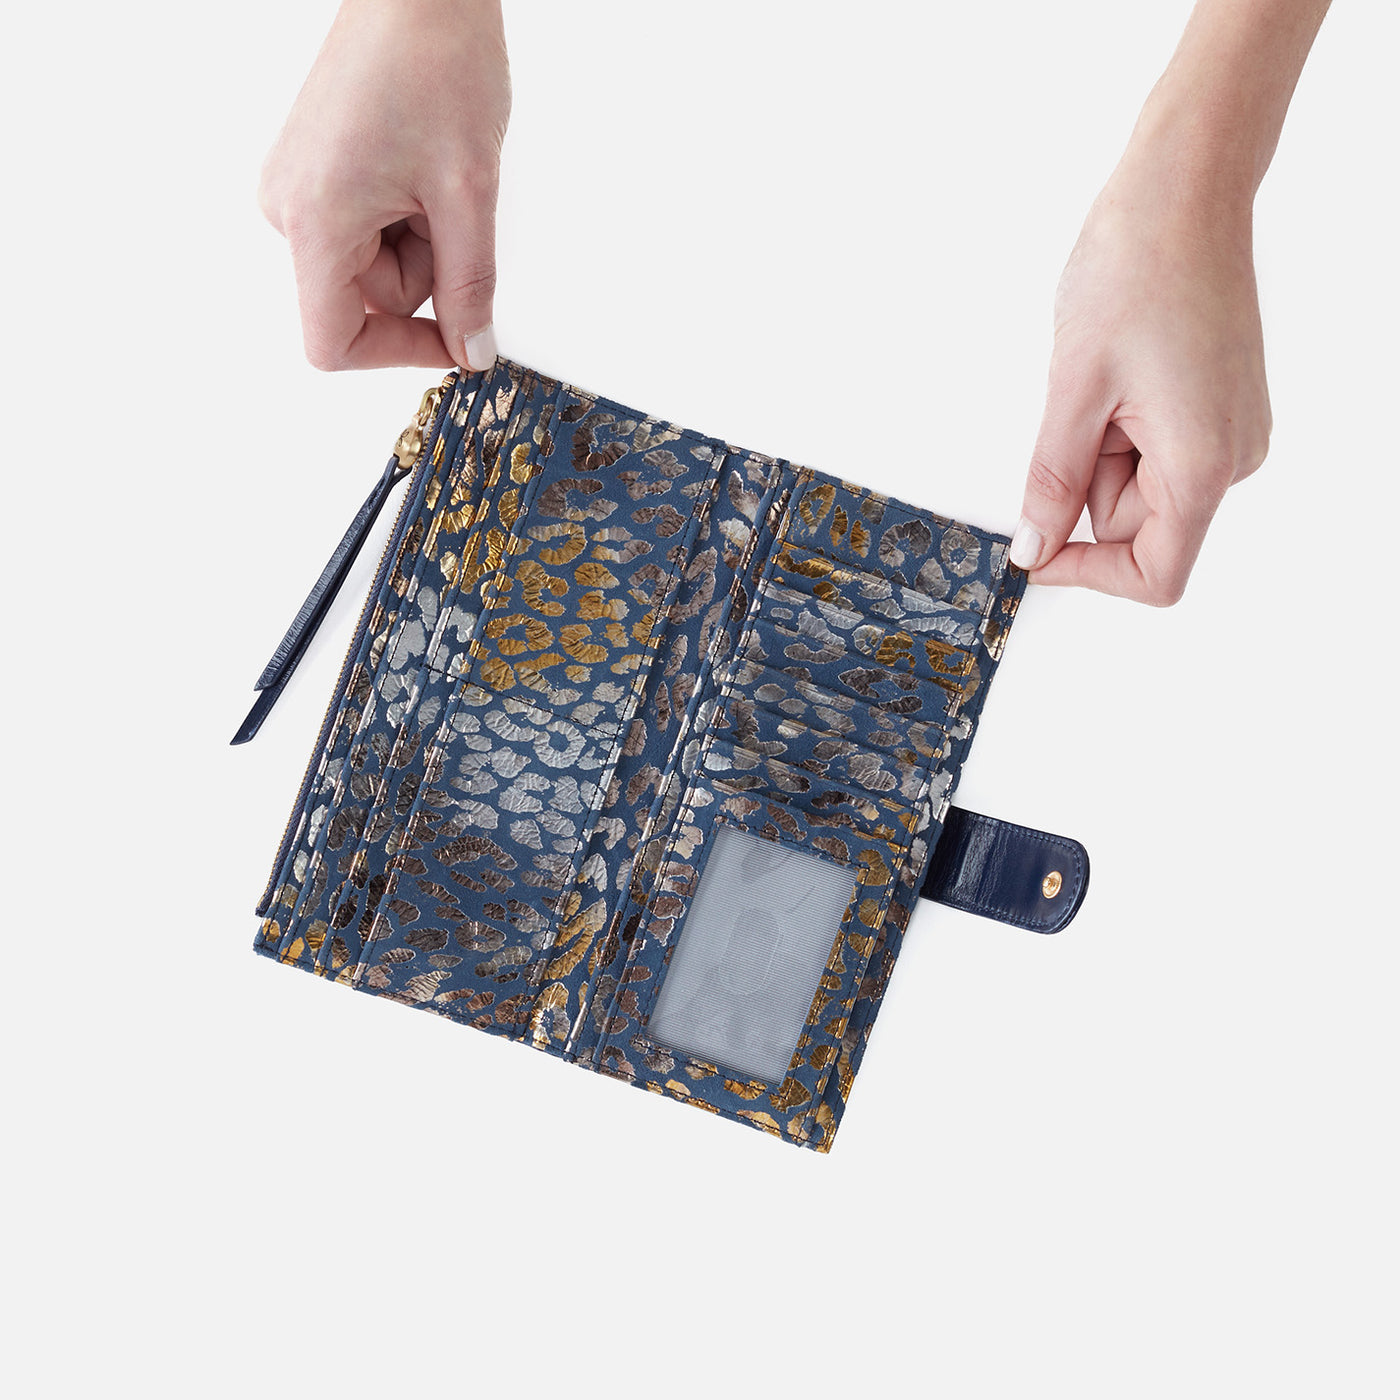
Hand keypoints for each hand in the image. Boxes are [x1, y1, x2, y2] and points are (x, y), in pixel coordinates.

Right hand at [258, 0, 509, 370]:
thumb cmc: (435, 62)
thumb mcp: (469, 194)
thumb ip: (470, 285)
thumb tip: (470, 349)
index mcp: (312, 219)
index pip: (332, 342)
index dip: (398, 353)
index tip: (455, 341)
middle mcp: (288, 208)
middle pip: (366, 300)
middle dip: (426, 271)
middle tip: (452, 205)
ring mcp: (298, 189)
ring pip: (374, 266)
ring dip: (421, 241)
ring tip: (435, 172)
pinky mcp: (315, 174)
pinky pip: (367, 231)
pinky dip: (406, 217)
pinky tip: (419, 167)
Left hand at [1011, 160, 1272, 604]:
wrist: (1183, 190)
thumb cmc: (1138, 269)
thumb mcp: (1073, 391)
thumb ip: (1052, 482)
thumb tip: (1035, 547)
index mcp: (1204, 463)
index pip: (1154, 575)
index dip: (1087, 573)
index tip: (1034, 552)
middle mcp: (1231, 456)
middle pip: (1137, 527)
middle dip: (1086, 484)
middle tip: (1076, 409)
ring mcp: (1228, 432)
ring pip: (1138, 486)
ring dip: (1100, 451)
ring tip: (1104, 376)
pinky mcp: (1216, 409)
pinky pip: (1153, 450)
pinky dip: (1119, 429)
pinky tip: (1119, 373)